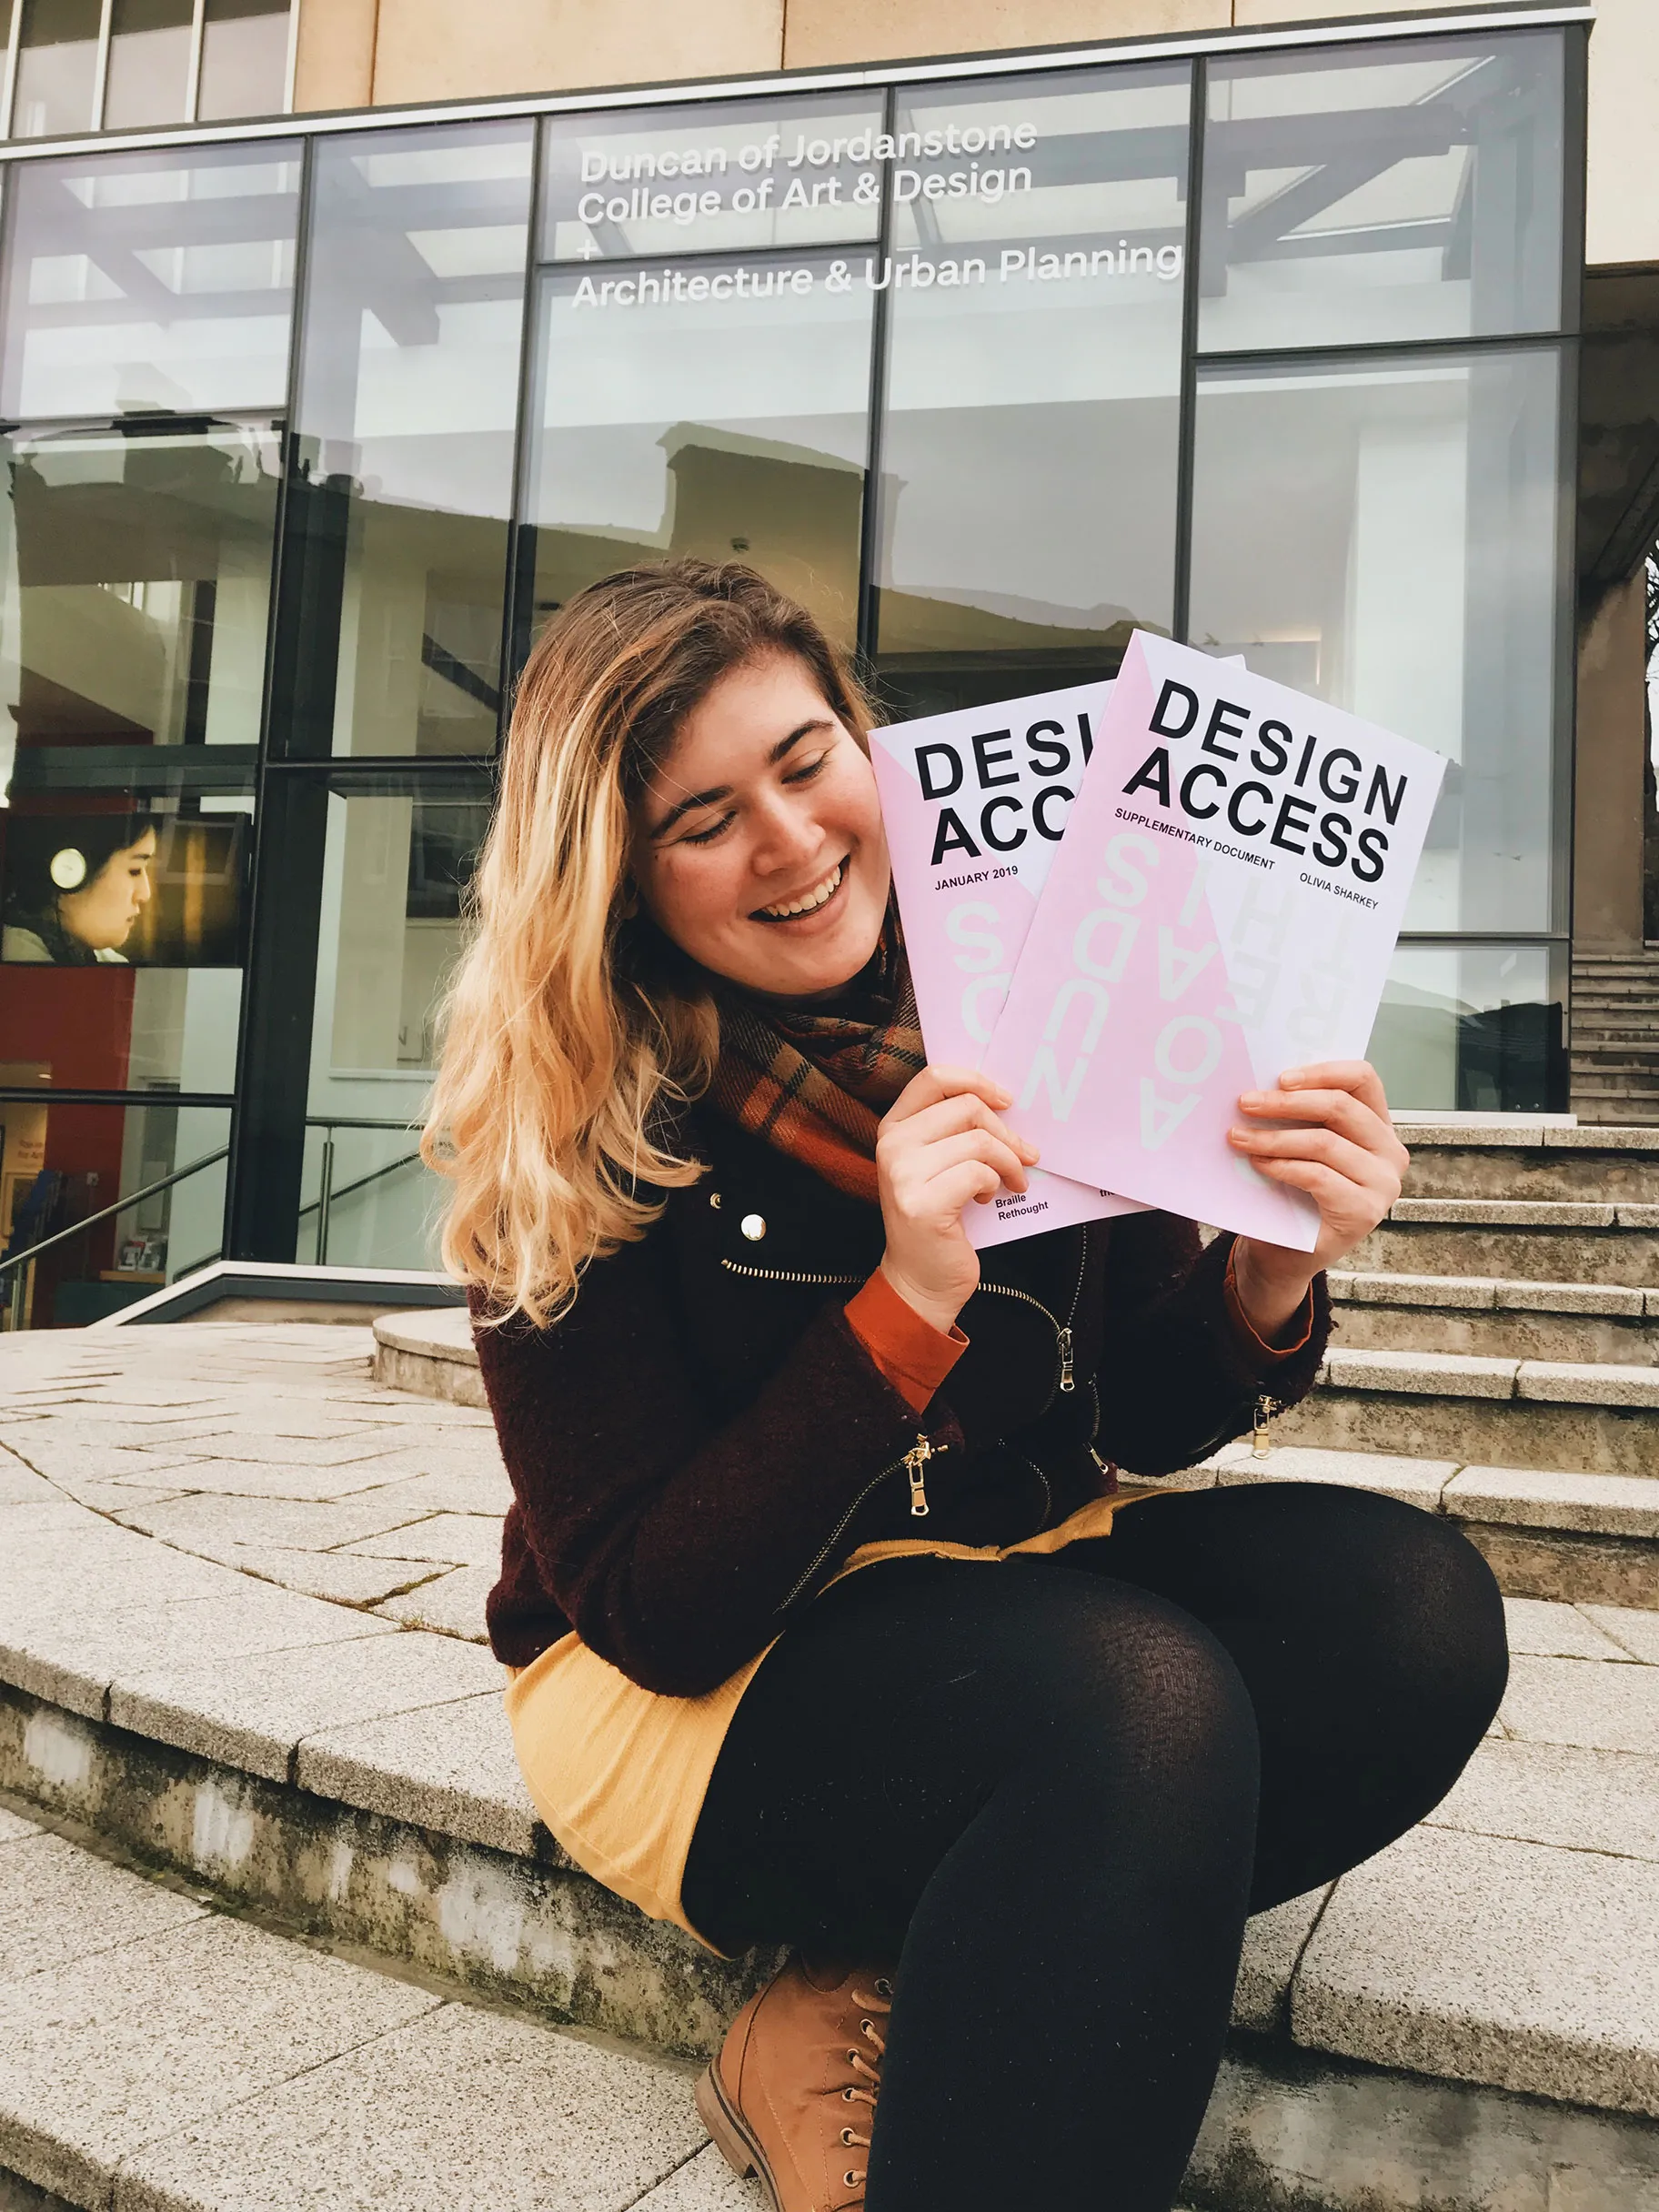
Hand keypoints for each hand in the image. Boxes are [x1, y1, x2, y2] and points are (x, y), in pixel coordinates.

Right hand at [875, 1065, 1039, 1334]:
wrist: (921, 1279)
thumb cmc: (939, 1218)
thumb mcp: (937, 1165)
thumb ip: (955, 1132)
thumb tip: (1008, 1106)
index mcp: (893, 1128)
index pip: (935, 1077)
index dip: (977, 1081)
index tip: (1006, 1101)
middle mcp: (891, 1145)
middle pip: (966, 1107)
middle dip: (1005, 1131)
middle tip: (1025, 1155)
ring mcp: (903, 1175)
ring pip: (978, 1142)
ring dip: (1008, 1162)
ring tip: (1011, 1181)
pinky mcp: (923, 1204)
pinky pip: (978, 1174)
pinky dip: (996, 1184)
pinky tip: (989, 1199)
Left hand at [1226, 1059, 1409, 1337]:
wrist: (1286, 1252)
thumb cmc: (1290, 1189)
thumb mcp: (1298, 1144)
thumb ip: (1297, 1115)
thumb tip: (1260, 1081)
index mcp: (1378, 1125)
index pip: (1363, 1079)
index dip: (1323, 1072)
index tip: (1280, 1077)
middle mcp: (1390, 1151)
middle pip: (1341, 1107)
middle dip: (1286, 1102)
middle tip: (1245, 1102)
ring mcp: (1383, 1183)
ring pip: (1324, 1142)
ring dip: (1274, 1137)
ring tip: (1238, 1137)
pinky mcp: (1365, 1211)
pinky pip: (1318, 1176)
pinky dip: (1282, 1166)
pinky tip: (1258, 1164)